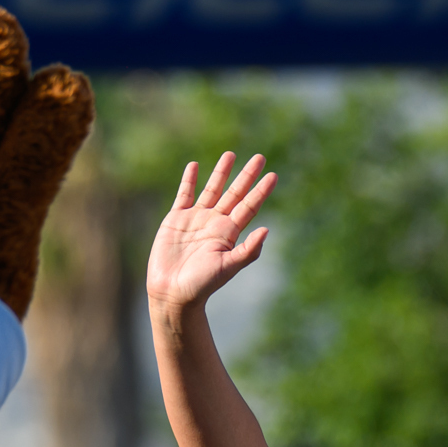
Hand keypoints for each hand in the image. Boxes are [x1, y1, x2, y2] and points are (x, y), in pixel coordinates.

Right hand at [146, 152, 275, 318]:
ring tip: (230, 154)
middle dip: (246, 175)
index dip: (261, 190)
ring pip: (212, 189)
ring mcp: (196, 219)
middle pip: (235, 193)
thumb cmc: (202, 284)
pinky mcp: (176, 219)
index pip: (249, 206)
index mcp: (229, 233)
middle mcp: (215, 223)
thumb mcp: (228, 267)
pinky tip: (194, 165)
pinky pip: (184, 194)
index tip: (273, 175)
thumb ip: (248, 250)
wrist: (173, 292)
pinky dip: (188, 180)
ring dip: (221, 173)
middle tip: (260, 157)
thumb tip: (267, 230)